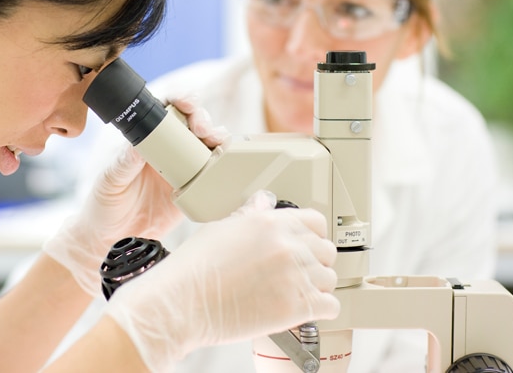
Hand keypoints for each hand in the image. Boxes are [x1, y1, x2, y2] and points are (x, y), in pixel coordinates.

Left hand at [43, 96, 227, 296]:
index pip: (165, 111)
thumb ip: (123, 164)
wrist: (112, 236)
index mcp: (145, 139)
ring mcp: (182, 168)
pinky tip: (225, 163)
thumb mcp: (110, 181)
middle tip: (203, 128)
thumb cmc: (104, 202)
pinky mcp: (192, 189)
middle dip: (203, 118)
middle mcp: (166, 149)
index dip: (180, 101)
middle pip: (192, 123)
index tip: (187, 103)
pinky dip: (222, 164)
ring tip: (217, 142)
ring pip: (207, 144)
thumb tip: (138, 148)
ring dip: (217, 137)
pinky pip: (211, 173)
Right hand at [103, 190, 339, 371]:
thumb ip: (248, 214)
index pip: (315, 221)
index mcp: (269, 222)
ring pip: (331, 278)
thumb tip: (263, 202)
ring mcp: (294, 275)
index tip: (306, 245)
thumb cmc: (193, 270)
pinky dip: (321, 309)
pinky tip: (305, 309)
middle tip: (298, 273)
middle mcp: (287, 245)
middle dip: (315, 261)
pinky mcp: (296, 307)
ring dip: (318, 286)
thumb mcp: (220, 228)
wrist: (182, 304)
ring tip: (298, 293)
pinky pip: (331, 306)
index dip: (311, 234)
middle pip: (326, 250)